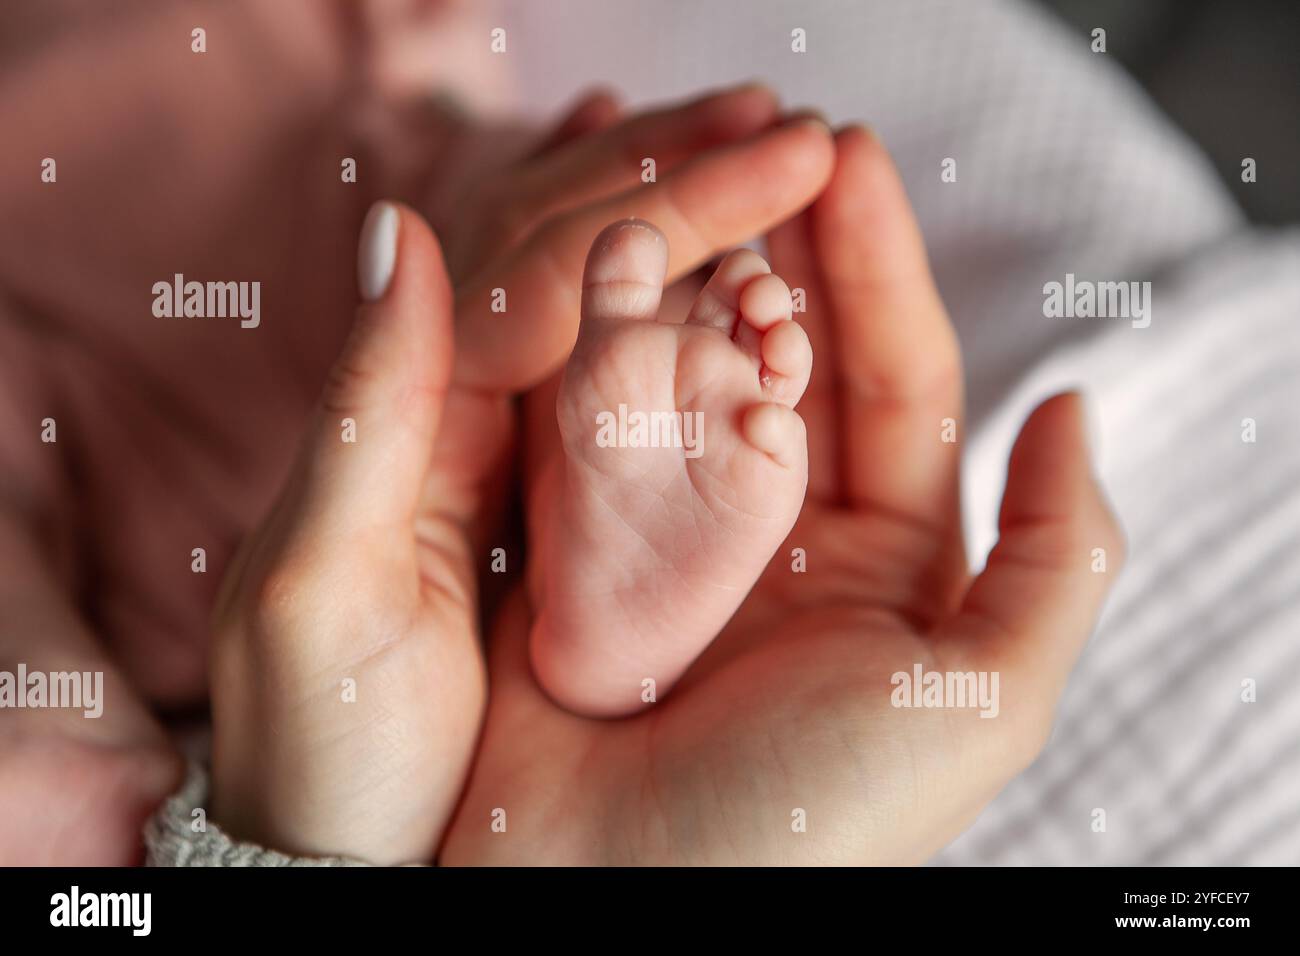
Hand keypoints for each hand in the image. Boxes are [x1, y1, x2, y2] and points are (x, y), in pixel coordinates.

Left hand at [208, 88, 840, 862]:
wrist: (339, 850)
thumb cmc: (327, 744)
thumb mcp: (322, 585)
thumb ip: (363, 407)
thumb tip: (401, 223)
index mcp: (414, 417)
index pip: (548, 265)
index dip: (668, 197)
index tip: (781, 154)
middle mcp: (452, 413)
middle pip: (568, 251)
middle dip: (684, 178)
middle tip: (792, 127)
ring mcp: (495, 452)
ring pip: (590, 294)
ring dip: (675, 213)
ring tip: (760, 152)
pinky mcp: (533, 507)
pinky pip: (602, 372)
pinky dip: (654, 294)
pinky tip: (695, 257)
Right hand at [438, 127, 1124, 864]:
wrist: (614, 901)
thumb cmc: (809, 821)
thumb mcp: (982, 702)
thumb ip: (1056, 558)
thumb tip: (1073, 405)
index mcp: (885, 563)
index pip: (895, 380)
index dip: (879, 267)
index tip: (850, 158)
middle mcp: (782, 537)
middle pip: (790, 356)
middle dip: (785, 247)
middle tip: (765, 142)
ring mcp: (675, 533)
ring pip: (691, 371)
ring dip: (691, 276)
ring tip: (684, 185)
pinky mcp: (580, 542)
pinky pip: (594, 419)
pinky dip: (597, 343)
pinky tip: (599, 270)